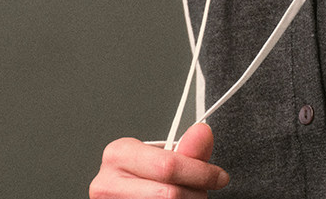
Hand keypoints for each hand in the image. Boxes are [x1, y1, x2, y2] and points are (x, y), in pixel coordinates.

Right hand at [90, 123, 229, 197]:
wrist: (124, 193)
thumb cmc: (144, 175)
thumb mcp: (163, 157)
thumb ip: (187, 149)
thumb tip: (203, 132)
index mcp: (119, 154)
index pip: (168, 166)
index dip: (200, 173)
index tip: (219, 177)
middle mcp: (107, 182)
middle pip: (168, 194)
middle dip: (195, 193)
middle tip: (202, 190)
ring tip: (187, 196)